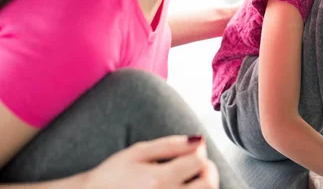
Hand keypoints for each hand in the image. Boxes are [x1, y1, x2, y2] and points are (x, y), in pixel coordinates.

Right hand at [84, 135, 218, 188]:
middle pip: (208, 185)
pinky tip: (183, 188)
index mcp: (159, 179)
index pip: (198, 161)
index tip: (194, 148)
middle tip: (199, 164)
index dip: (200, 150)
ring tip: (193, 178)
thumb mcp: (137, 153)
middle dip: (208, 170)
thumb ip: (169, 145)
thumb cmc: (112, 175)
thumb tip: (198, 139)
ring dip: (204, 185)